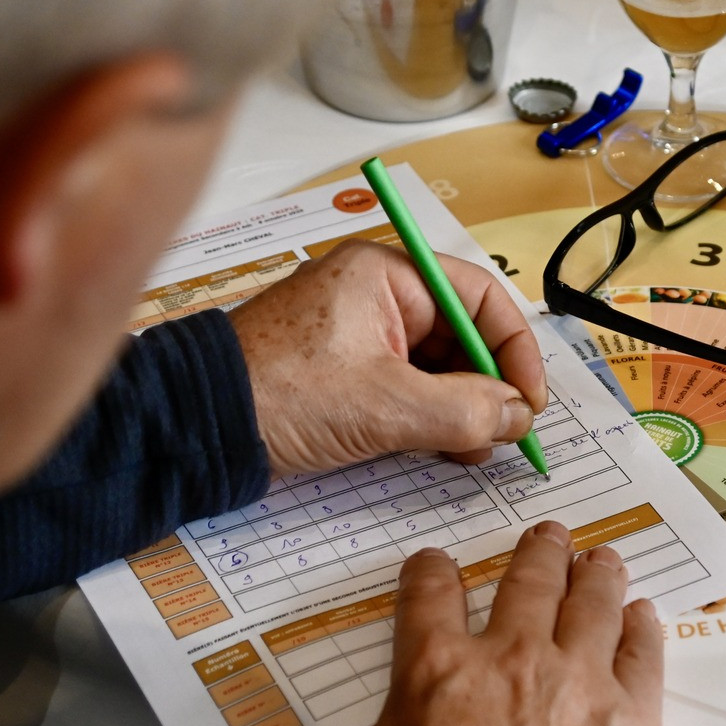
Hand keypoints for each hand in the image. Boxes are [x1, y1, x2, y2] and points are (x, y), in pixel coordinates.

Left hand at [229, 240, 545, 473]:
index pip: (479, 297)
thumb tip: (516, 415)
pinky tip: (451, 449)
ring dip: (465, 408)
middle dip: (490, 385)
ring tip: (478, 448)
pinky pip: (409, 388)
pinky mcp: (346, 374)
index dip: (514, 349)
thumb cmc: (274, 394)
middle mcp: (376, 296)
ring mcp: (360, 336)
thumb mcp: (386, 406)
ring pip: (438, 366)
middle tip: (507, 431)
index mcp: (385, 275)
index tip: (529, 398)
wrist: (196, 429)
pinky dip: (434, 418)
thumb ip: (464, 411)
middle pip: (462, 334)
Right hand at [262, 523, 663, 725]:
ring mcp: (578, 683)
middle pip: (530, 580)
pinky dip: (644, 629)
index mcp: (435, 672)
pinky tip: (644, 618)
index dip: (432, 571)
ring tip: (602, 562)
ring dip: (597, 577)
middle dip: (539, 552)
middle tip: (549, 537)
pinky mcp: (631, 720)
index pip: (430, 593)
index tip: (438, 566)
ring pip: (594, 603)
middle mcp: (511, 660)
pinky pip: (643, 655)